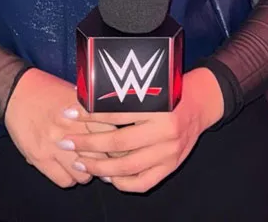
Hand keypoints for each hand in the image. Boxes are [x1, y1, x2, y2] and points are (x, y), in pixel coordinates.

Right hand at [4, 68, 114, 187]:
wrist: (16, 92)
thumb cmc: (48, 90)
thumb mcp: (75, 93)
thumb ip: (93, 110)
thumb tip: (115, 126)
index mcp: (80, 109)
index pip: (109, 133)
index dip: (117, 143)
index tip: (119, 146)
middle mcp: (69, 128)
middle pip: (99, 157)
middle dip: (105, 161)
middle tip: (105, 160)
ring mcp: (53, 145)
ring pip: (83, 175)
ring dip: (87, 172)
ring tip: (85, 164)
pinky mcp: (39, 158)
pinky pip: (64, 181)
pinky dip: (69, 178)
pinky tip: (68, 168)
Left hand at [56, 68, 223, 193]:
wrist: (201, 103)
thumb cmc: (170, 89)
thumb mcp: (150, 84)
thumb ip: (124, 93)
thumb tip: (85, 97)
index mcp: (157, 106)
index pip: (116, 113)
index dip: (89, 114)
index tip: (69, 113)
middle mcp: (164, 131)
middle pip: (118, 143)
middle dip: (87, 144)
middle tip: (66, 143)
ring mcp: (169, 152)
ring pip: (128, 167)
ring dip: (99, 168)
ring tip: (80, 163)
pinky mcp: (172, 166)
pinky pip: (144, 182)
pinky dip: (123, 183)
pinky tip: (108, 177)